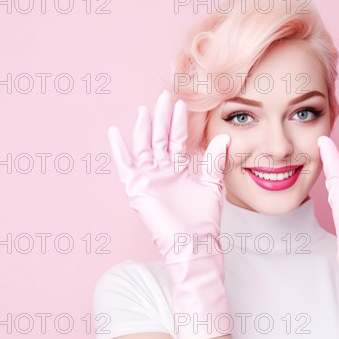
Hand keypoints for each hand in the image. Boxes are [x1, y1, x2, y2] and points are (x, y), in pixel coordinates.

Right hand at [108, 90, 229, 262]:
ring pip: (143, 147)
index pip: (177, 139)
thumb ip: (214, 160)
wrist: (193, 242)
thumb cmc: (203, 219)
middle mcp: (162, 171)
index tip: (182, 103)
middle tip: (163, 95)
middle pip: (159, 138)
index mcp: (179, 169)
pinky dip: (118, 149)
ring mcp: (148, 178)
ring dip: (144, 128)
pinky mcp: (137, 188)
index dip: (179, 122)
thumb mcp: (212, 184)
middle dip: (161, 118)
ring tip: (145, 109)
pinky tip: (114, 132)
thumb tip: (223, 136)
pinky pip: (124, 165)